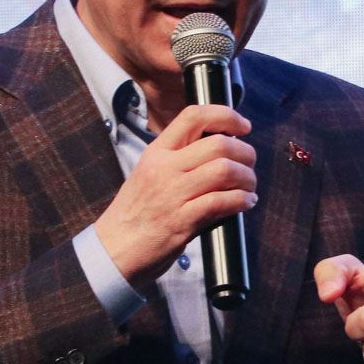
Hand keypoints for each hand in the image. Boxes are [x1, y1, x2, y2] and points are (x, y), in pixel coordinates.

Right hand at [94, 104, 256, 288]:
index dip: (225, 115)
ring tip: (249, 186)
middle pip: (219, 144)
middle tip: (250, 163)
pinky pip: (222, 202)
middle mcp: (165, 168)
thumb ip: (178, 159)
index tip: (243, 126)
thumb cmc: (134, 213)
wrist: (114, 248)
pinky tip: (245, 203)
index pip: (193, 116)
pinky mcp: (183, 221)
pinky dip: (242, 200)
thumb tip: (220, 149)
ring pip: (225, 170)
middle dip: (245, 153)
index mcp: (156, 152)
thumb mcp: (148, 173)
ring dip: (247, 178)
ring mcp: (173, 194)